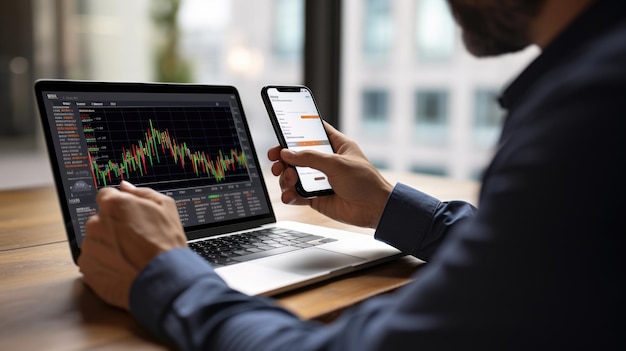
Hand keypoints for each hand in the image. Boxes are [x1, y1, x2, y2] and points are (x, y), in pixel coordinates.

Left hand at [77, 181, 187, 309]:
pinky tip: (122, 267)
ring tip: (130, 256)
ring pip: (95, 241)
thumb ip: (141, 192)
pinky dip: (103, 264)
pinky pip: (92, 261)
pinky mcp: (87, 268)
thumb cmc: (166, 242)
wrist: (163, 277)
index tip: (128, 217)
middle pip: (99, 220)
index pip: (106, 196)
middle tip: (133, 239)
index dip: (119, 207)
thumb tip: (125, 187)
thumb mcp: (166, 207)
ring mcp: (89, 247)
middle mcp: (96, 223)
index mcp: (113, 204)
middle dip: (112, 227)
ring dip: (107, 246)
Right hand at [268, 122, 392, 228]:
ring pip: (293, 176)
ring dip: (286, 178)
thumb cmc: (366, 182)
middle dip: (283, 158)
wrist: (375, 210)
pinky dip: (290, 195)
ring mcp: (319, 180)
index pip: (312, 132)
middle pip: (296, 155)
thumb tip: (287, 154)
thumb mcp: (337, 164)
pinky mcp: (316, 198)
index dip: (296, 131)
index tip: (280, 133)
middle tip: (275, 160)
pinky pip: (296, 195)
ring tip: (290, 180)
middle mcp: (325, 162)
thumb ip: (310, 158)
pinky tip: (290, 195)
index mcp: (335, 146)